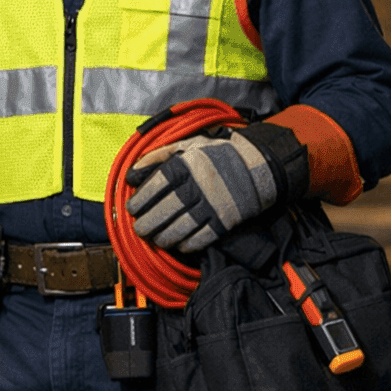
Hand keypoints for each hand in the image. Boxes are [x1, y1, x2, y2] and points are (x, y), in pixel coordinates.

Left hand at [126, 122, 303, 253]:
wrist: (258, 165)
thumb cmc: (217, 155)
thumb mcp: (188, 145)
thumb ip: (159, 155)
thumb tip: (132, 173)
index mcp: (188, 164)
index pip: (156, 184)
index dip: (141, 199)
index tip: (132, 208)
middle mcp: (200, 185)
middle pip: (165, 210)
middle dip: (147, 223)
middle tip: (140, 228)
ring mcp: (213, 205)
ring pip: (181, 228)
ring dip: (163, 237)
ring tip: (156, 238)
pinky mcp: (225, 221)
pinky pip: (201, 239)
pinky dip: (186, 245)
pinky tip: (178, 245)